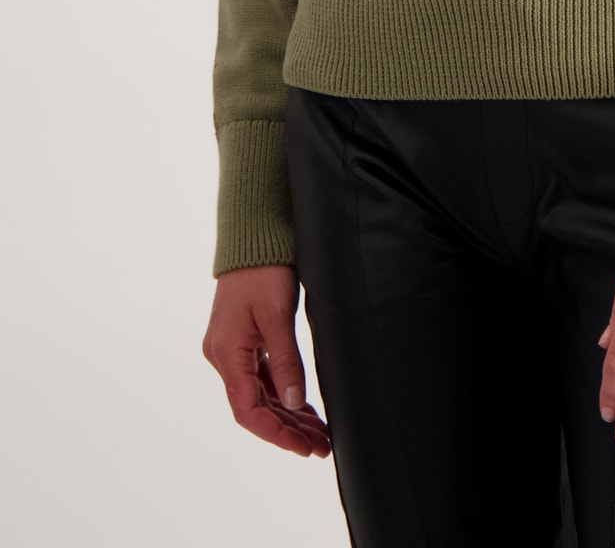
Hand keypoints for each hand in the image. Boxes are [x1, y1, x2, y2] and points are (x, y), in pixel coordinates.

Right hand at [202, 264, 330, 456]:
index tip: (303, 447)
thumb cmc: (263, 269)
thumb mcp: (278, 314)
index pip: (248, 410)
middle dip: (288, 429)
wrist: (252, 235)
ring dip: (287, 414)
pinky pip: (261, 377)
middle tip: (321, 445)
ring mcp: (232, 349)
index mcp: (227, 353)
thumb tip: (294, 403)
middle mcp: (224, 356)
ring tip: (318, 433)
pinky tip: (303, 406)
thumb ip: (285, 361)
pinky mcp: (243, 340)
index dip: (275, 433)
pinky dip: (282, 393)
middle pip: (255, 407)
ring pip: (260, 394)